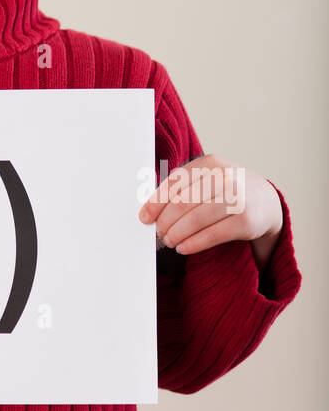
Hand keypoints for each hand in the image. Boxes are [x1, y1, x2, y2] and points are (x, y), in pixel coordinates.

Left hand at [138, 153, 282, 265]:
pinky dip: (193, 243)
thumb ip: (184, 187)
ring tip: (169, 241)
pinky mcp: (245, 220)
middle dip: (165, 221)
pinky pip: (211, 235)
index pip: (175, 183)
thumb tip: (151, 209)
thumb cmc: (228, 190)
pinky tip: (183, 247)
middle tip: (159, 232)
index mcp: (210, 163)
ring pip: (195, 219)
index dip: (156, 202)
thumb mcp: (208, 178)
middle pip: (182, 202)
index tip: (144, 217)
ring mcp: (236, 198)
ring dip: (176, 234)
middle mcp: (224, 177)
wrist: (266, 201)